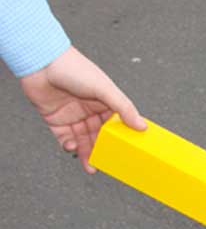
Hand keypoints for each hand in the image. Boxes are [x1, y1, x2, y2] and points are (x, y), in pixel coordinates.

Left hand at [20, 46, 146, 173]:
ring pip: (83, 141)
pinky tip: (72, 147)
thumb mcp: (105, 89)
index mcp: (104, 103)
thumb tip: (142, 126)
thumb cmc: (73, 68)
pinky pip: (64, 139)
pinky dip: (69, 146)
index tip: (125, 153)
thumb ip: (124, 108)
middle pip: (99, 137)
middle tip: (107, 164)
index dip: (119, 140)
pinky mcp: (56, 120)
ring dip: (87, 154)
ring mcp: (73, 116)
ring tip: (91, 167)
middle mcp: (89, 110)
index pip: (115, 126)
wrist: (40, 61)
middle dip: (102, 151)